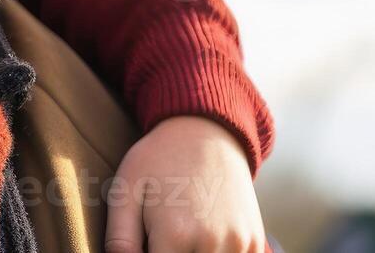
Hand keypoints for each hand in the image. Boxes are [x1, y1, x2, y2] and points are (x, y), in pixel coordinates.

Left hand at [106, 115, 265, 252]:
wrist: (206, 132)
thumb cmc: (158, 160)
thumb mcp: (125, 190)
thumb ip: (120, 239)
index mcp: (176, 234)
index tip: (145, 242)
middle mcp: (212, 244)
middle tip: (160, 234)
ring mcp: (239, 244)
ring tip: (182, 232)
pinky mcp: (254, 242)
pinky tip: (204, 237)